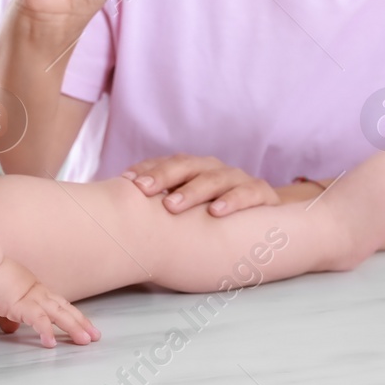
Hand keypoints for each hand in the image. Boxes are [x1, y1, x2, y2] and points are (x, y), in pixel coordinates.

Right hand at [0, 257, 99, 347]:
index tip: (84, 324)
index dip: (72, 314)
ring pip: (58, 313)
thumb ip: (7, 314)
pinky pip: (37, 320)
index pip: (58, 303)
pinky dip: (46, 331)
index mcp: (33, 289)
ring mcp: (30, 297)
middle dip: (81, 322)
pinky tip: (52, 343)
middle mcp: (36, 292)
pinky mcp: (19, 304)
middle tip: (95, 335)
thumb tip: (10, 328)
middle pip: (65, 308)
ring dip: (74, 327)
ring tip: (85, 341)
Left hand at [121, 154, 284, 215]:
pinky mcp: (261, 193)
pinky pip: (248, 193)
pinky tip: (217, 213)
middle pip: (186, 165)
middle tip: (142, 191)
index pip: (166, 163)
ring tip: (173, 205)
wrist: (265, 221)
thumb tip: (119, 210)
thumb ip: (161, 207)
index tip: (125, 182)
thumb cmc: (214, 217)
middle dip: (163, 177)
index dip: (146, 170)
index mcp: (193, 169)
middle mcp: (213, 169)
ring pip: (214, 178)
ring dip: (193, 190)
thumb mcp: (188, 211)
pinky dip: (233, 201)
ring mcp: (238, 179)